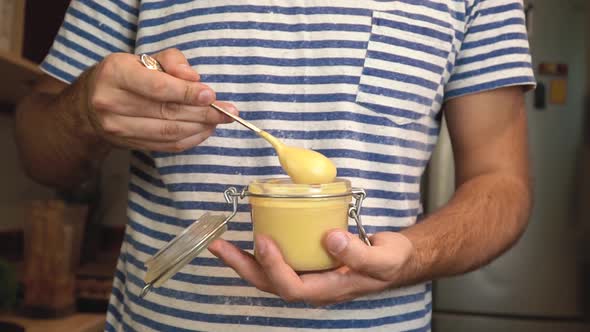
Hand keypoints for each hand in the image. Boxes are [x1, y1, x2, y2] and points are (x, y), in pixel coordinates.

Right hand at [84, 48, 236, 151]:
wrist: (88, 106)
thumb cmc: (125, 75)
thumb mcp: (143, 57)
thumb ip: (172, 60)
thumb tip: (194, 78)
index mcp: (115, 73)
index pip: (157, 87)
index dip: (187, 93)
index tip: (212, 95)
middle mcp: (112, 103)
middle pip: (167, 112)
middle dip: (203, 113)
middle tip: (229, 112)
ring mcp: (118, 128)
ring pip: (169, 132)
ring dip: (200, 127)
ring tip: (220, 120)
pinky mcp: (128, 144)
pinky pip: (166, 145)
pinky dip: (191, 139)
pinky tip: (205, 130)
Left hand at [208, 230, 413, 306]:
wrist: (395, 259)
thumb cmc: (390, 260)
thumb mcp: (383, 257)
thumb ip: (359, 252)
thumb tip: (330, 238)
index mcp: (329, 289)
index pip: (293, 287)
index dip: (275, 268)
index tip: (265, 241)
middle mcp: (313, 286)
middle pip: (270, 284)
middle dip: (243, 267)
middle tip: (220, 246)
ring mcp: (308, 276)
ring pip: (269, 275)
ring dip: (244, 261)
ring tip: (222, 244)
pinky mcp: (307, 262)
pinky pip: (278, 261)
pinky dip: (260, 252)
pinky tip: (250, 236)